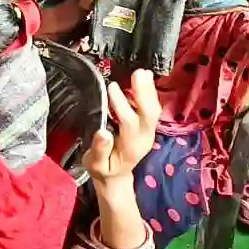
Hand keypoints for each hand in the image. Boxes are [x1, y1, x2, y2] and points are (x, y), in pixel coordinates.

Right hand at [84, 69, 160, 184]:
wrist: (116, 176)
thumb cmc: (103, 169)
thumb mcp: (96, 164)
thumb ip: (99, 150)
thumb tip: (103, 132)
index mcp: (130, 147)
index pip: (129, 123)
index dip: (122, 105)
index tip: (111, 87)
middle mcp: (144, 138)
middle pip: (149, 114)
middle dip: (144, 93)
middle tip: (138, 73)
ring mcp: (148, 131)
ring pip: (153, 110)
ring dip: (149, 91)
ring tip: (144, 73)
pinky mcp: (147, 126)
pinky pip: (151, 108)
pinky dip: (149, 93)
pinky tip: (144, 80)